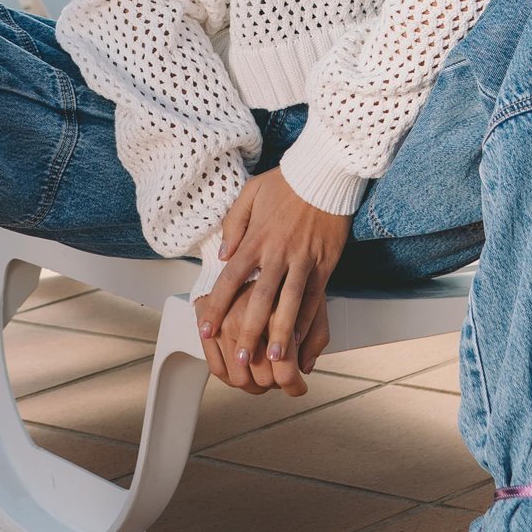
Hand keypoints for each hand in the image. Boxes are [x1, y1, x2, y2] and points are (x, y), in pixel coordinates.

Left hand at [198, 169, 350, 394]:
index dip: (218, 307)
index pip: (231, 279)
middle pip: (260, 299)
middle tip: (239, 360)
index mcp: (256, 238)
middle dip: (248, 331)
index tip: (206, 330)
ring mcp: (304, 261)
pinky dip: (309, 322)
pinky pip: (316, 299)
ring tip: (273, 359)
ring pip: (290, 304)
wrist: (325, 172)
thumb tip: (224, 255)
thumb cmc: (285, 182)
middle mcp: (279, 253)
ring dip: (281, 333)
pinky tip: (303, 342)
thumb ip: (234, 224)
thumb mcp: (250, 194)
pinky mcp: (325, 265)